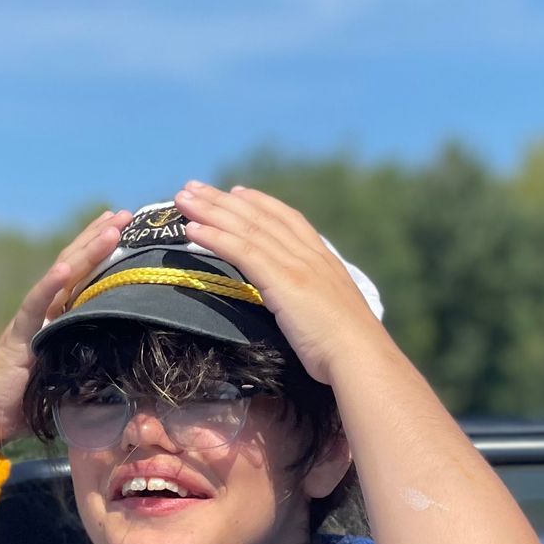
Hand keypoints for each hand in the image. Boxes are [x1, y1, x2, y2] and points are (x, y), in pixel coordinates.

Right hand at [0, 208, 129, 447]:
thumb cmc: (26, 405)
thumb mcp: (69, 381)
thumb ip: (92, 368)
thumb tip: (128, 371)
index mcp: (56, 318)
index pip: (82, 276)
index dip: (101, 251)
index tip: (125, 229)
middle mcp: (44, 311)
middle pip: (74, 265)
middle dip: (100, 238)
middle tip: (125, 214)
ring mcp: (31, 319)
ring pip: (61, 276)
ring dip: (86, 250)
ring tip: (110, 227)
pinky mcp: (19, 335)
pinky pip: (36, 305)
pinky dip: (50, 285)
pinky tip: (66, 266)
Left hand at [171, 182, 386, 384]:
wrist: (360, 356)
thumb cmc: (348, 350)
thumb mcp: (334, 316)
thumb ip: (317, 303)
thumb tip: (306, 312)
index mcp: (324, 261)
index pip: (288, 220)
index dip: (261, 203)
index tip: (237, 192)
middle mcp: (309, 255)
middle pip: (259, 217)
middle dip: (223, 200)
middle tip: (193, 187)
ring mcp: (296, 265)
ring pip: (246, 228)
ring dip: (210, 211)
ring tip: (182, 199)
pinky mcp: (282, 280)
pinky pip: (242, 251)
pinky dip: (215, 237)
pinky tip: (192, 230)